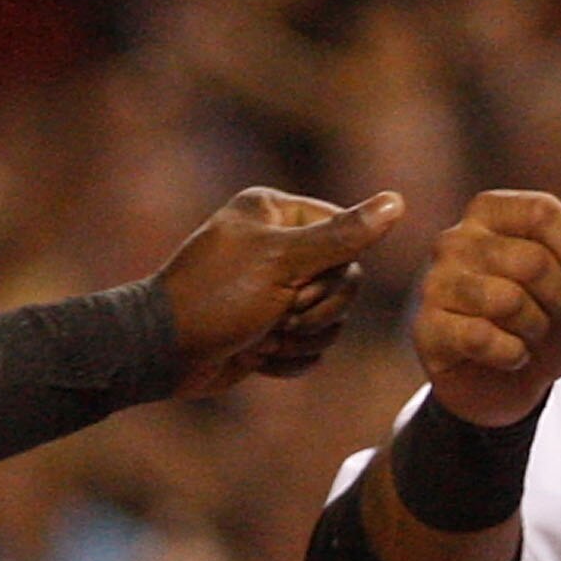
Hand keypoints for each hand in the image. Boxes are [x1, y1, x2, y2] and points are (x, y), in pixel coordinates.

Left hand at [158, 188, 404, 398]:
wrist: (164, 354)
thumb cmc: (217, 298)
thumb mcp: (282, 262)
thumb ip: (343, 236)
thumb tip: (397, 202)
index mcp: (277, 212)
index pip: (348, 236)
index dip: (334, 272)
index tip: (298, 285)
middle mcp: (278, 245)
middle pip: (345, 282)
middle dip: (316, 311)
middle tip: (279, 316)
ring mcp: (274, 290)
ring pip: (331, 320)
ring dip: (300, 338)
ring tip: (262, 338)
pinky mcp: (270, 329)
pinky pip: (310, 348)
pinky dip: (287, 359)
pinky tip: (256, 357)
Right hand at [414, 192, 560, 427]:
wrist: (515, 381)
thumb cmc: (553, 319)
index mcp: (492, 211)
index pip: (542, 212)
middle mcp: (455, 239)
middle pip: (531, 261)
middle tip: (557, 316)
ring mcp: (435, 283)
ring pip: (507, 300)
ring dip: (537, 329)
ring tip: (532, 334)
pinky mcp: (427, 328)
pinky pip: (481, 338)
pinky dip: (513, 355)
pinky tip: (512, 356)